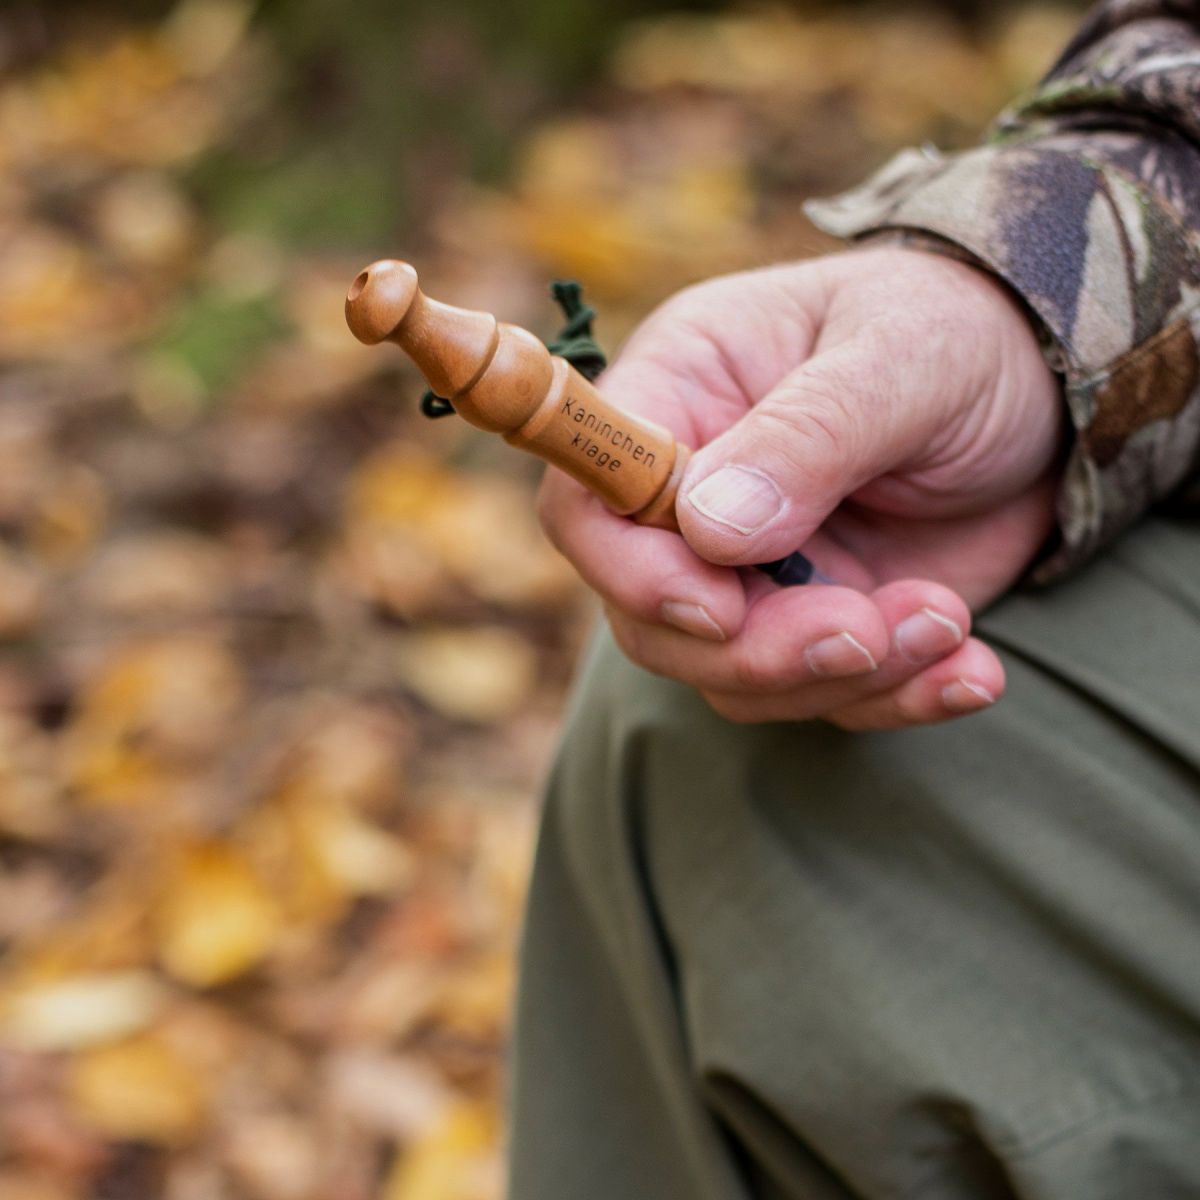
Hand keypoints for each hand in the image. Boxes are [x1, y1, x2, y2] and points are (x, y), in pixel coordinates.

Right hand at [537, 245, 1062, 728]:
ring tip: (946, 620)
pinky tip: (971, 670)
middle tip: (863, 631)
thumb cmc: (962, 334)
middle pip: (651, 615)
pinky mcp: (819, 620)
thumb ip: (806, 435)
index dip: (627, 569)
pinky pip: (826, 695)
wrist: (1051, 393)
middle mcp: (696, 493)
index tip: (720, 606)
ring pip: (734, 674)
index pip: (587, 498)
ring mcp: (754, 569)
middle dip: (754, 649)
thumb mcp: (902, 358)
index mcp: (680, 394)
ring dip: (842, 675)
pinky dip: (899, 699)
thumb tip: (708, 530)